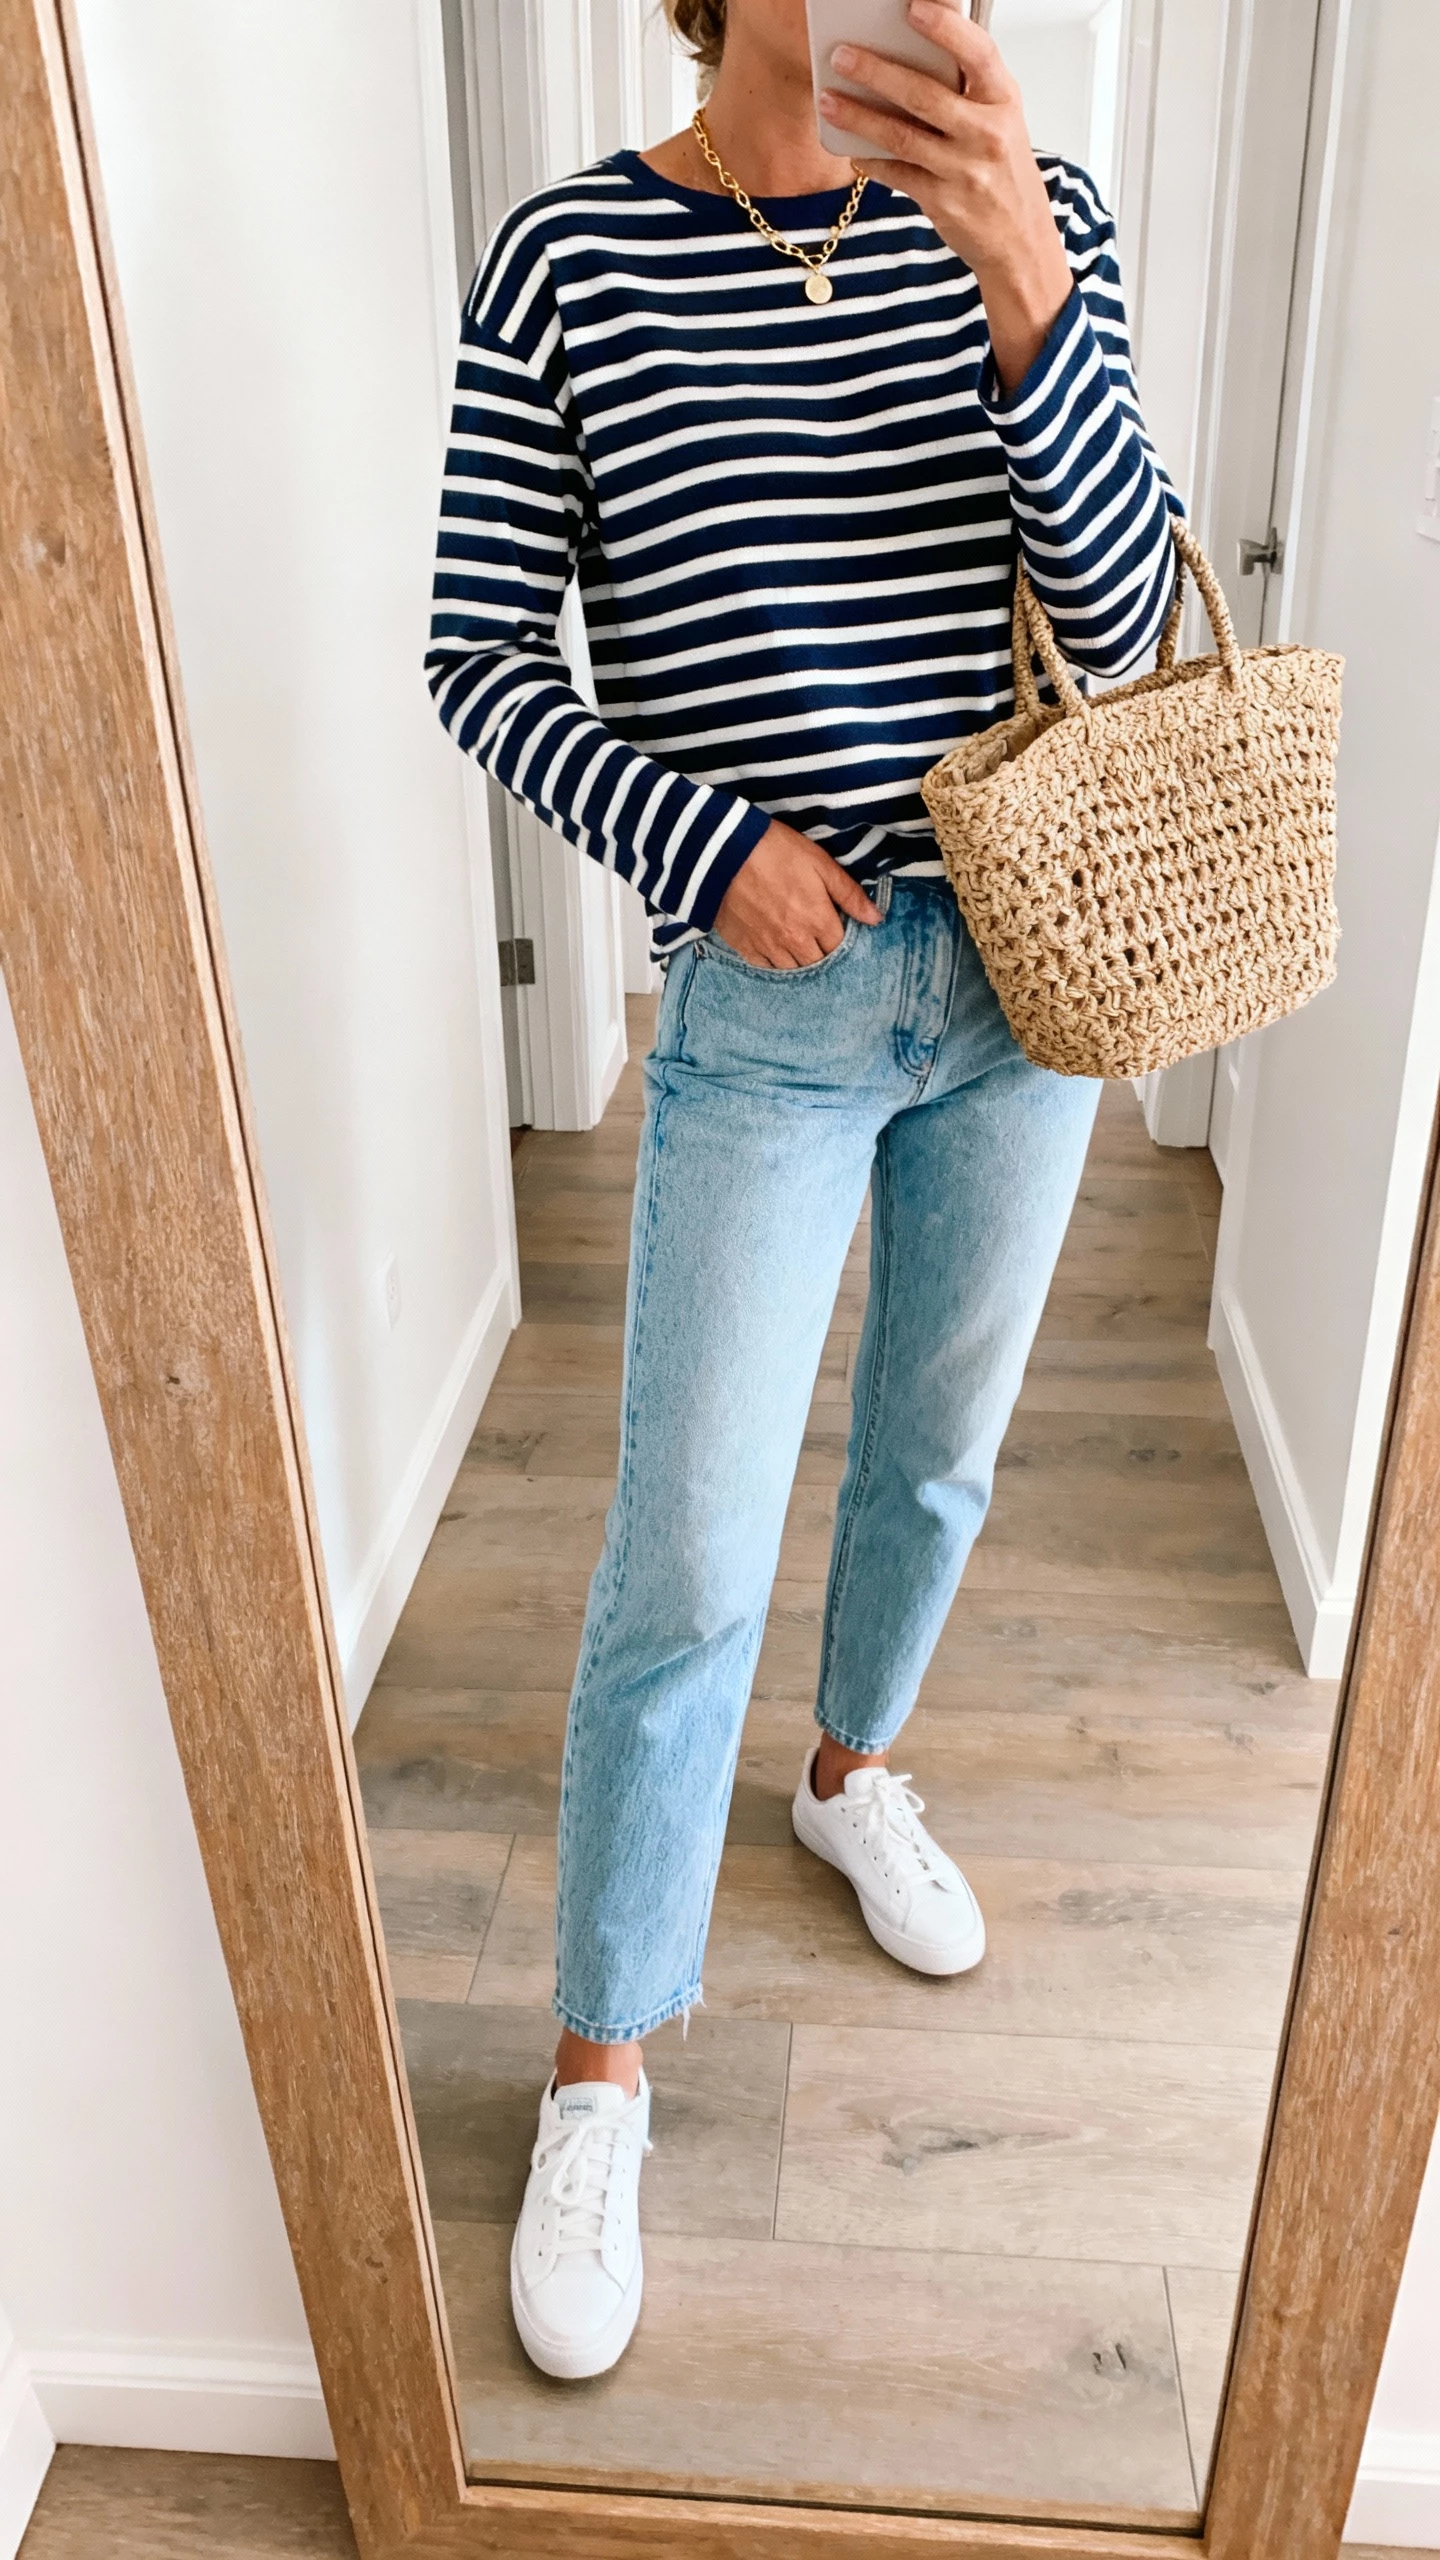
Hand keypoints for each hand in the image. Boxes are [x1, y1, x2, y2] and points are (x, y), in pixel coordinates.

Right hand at [713, 819, 881, 968]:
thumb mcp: (820, 863)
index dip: (841, 938)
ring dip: (800, 960)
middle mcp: (795, 941)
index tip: (836, 925)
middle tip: (817, 934)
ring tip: (798, 941)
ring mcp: (768, 946)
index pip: (840, 947)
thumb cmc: (775, 851)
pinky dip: (774, 961)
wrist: (723, 852)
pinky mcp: (744, 946)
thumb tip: (875, 918)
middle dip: (822, 952)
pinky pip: (765, 967)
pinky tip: (776, 947)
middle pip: (818, 963)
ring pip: (793, 969)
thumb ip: (849, 894)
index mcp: (817, 921)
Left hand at [820, 0, 1073, 389]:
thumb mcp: (1000, 120)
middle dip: (877, 71)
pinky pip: (897, 174)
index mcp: (1004, 100)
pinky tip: (851, 150)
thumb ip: (966, 89)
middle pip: (924, 95)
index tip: (912, 8)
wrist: (1021, 239)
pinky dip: (870, 161)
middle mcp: (987, 133)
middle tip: (841, 55)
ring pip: (902, 136)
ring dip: (859, 116)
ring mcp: (965, 170)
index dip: (946, 28)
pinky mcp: (943, 202)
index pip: (977, 54)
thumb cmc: (1004, 171)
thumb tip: (908, 56)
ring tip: (829, 100)